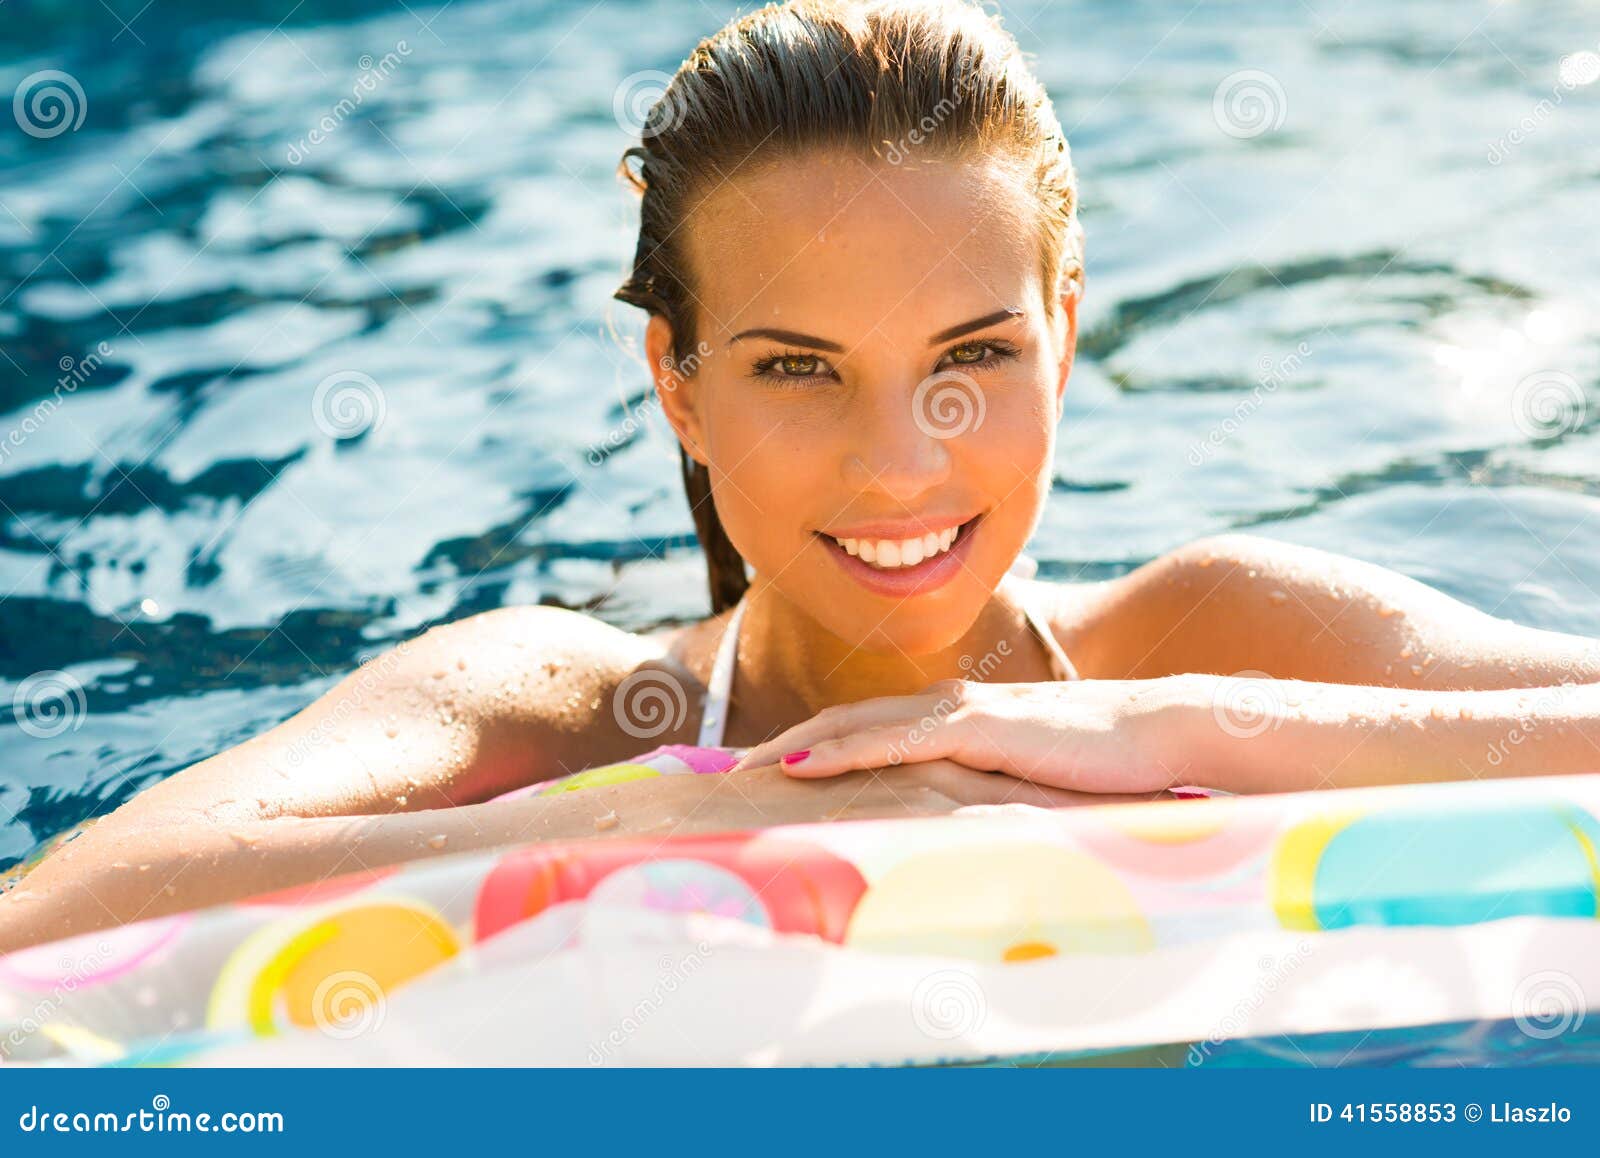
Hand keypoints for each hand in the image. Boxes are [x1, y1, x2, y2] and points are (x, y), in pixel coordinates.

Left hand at [732, 677, 1201, 794]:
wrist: (1161, 730)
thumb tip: (959, 817)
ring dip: (795, 745)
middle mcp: (947, 705)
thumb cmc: (1103, 760)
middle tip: (729, 770)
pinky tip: (802, 765)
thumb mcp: (1031, 775)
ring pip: (856, 724)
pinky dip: (840, 750)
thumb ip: (990, 785)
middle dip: (785, 742)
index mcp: (957, 715)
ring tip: (742, 769)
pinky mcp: (978, 729)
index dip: (816, 741)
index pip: (870, 725)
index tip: (768, 767)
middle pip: (845, 719)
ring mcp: (960, 713)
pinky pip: (893, 740)